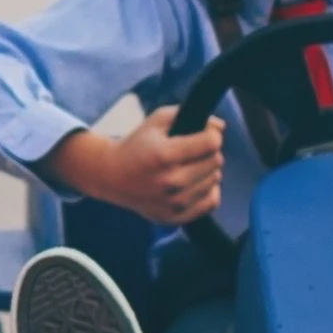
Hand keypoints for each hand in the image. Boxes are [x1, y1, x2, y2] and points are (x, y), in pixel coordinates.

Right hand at [47, 105, 225, 225]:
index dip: (211, 135)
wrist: (111, 177)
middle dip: (208, 152)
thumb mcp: (157, 121)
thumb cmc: (137, 145)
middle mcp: (171, 181)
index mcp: (166, 155)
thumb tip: (221, 127)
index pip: (212, 143)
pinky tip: (195, 183)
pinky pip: (211, 202)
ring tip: (188, 167)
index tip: (203, 134)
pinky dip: (207, 191)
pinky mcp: (175, 217)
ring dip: (206, 171)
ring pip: (215, 180)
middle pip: (216, 161)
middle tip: (192, 151)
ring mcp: (174, 203)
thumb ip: (188, 114)